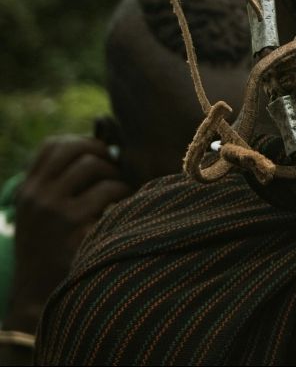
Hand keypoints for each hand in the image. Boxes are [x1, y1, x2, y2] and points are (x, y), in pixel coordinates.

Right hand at [2, 135, 130, 333]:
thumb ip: (60, 183)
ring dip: (114, 176)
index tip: (97, 156)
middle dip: (103, 155)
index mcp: (28, 191)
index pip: (53, 145)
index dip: (81, 143)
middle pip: (77, 149)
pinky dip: (123, 195)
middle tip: (113, 172)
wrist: (39, 298)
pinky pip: (109, 191)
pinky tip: (121, 211)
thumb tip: (105, 148)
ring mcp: (55, 212)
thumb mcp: (40, 214)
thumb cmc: (50, 249)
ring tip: (117, 193)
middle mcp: (37, 197)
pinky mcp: (76, 228)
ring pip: (94, 166)